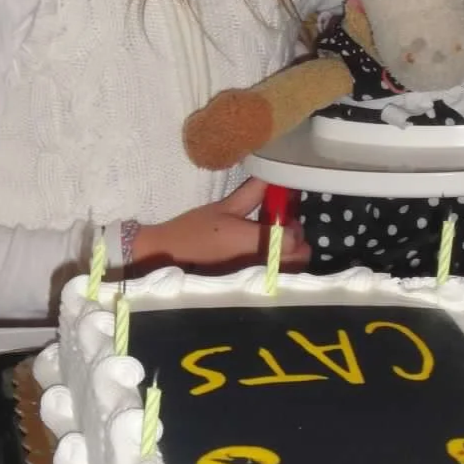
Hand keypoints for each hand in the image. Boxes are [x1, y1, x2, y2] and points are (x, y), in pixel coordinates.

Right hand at [133, 178, 310, 272]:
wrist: (166, 257)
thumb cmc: (192, 231)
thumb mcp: (223, 208)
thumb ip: (250, 193)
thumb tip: (269, 176)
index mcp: (252, 242)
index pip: (292, 240)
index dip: (294, 227)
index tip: (287, 217)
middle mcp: (258, 264)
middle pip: (297, 259)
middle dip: (297, 244)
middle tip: (284, 229)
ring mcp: (253, 278)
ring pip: (288, 272)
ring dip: (289, 257)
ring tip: (274, 243)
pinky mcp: (246, 287)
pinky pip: (274, 278)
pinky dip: (277, 268)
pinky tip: (264, 255)